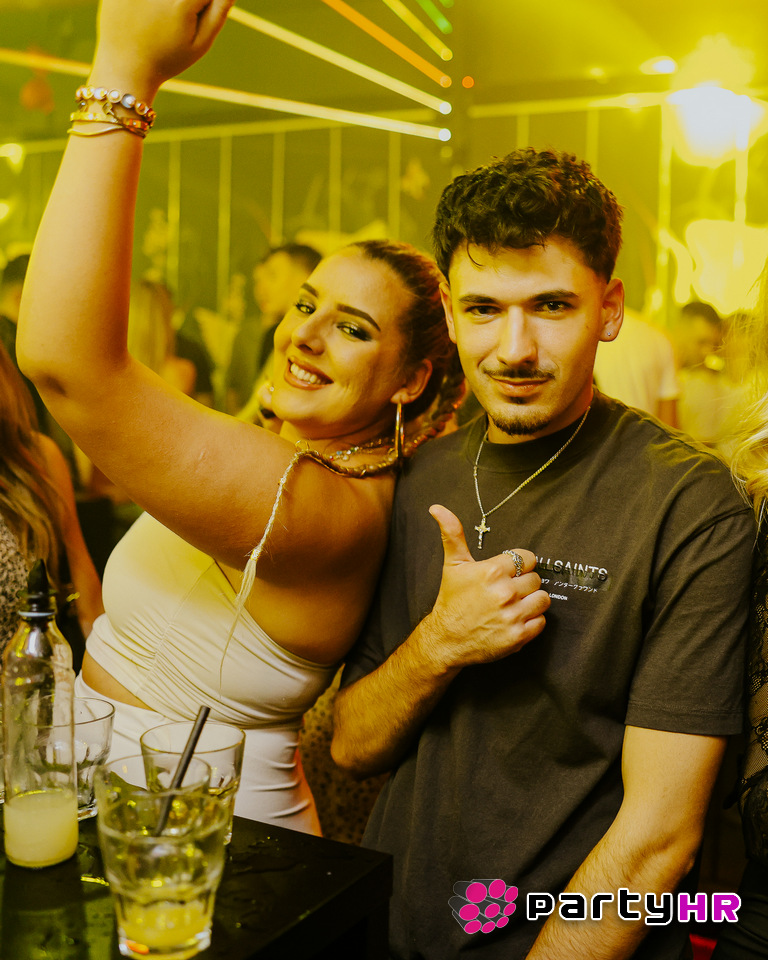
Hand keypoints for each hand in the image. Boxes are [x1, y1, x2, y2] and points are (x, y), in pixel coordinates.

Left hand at [91, 0, 233, 98]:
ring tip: (158, 22)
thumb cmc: (167, 59)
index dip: (203, 6)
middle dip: (184, 6)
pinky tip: (144, 16)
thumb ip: (219, 12)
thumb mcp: (200, 44)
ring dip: (167, 7)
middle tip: (171, 23)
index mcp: (180, 4)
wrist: (125, 68)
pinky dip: (147, 5)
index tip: (193, 19)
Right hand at [421, 505, 549, 669]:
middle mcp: (505, 592)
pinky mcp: (518, 636)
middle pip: (536, 579)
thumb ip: (452, 533)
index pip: (528, 559)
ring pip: (542, 599)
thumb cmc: (451, 600)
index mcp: (492, 571)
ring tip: (514, 605)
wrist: (446, 639)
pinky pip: (541, 622)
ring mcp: (513, 615)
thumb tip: (438, 508)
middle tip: (506, 592)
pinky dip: (532, 622)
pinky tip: (514, 620)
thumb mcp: (453, 565)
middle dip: (523, 584)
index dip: (519, 565)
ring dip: (531, 602)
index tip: (508, 573)